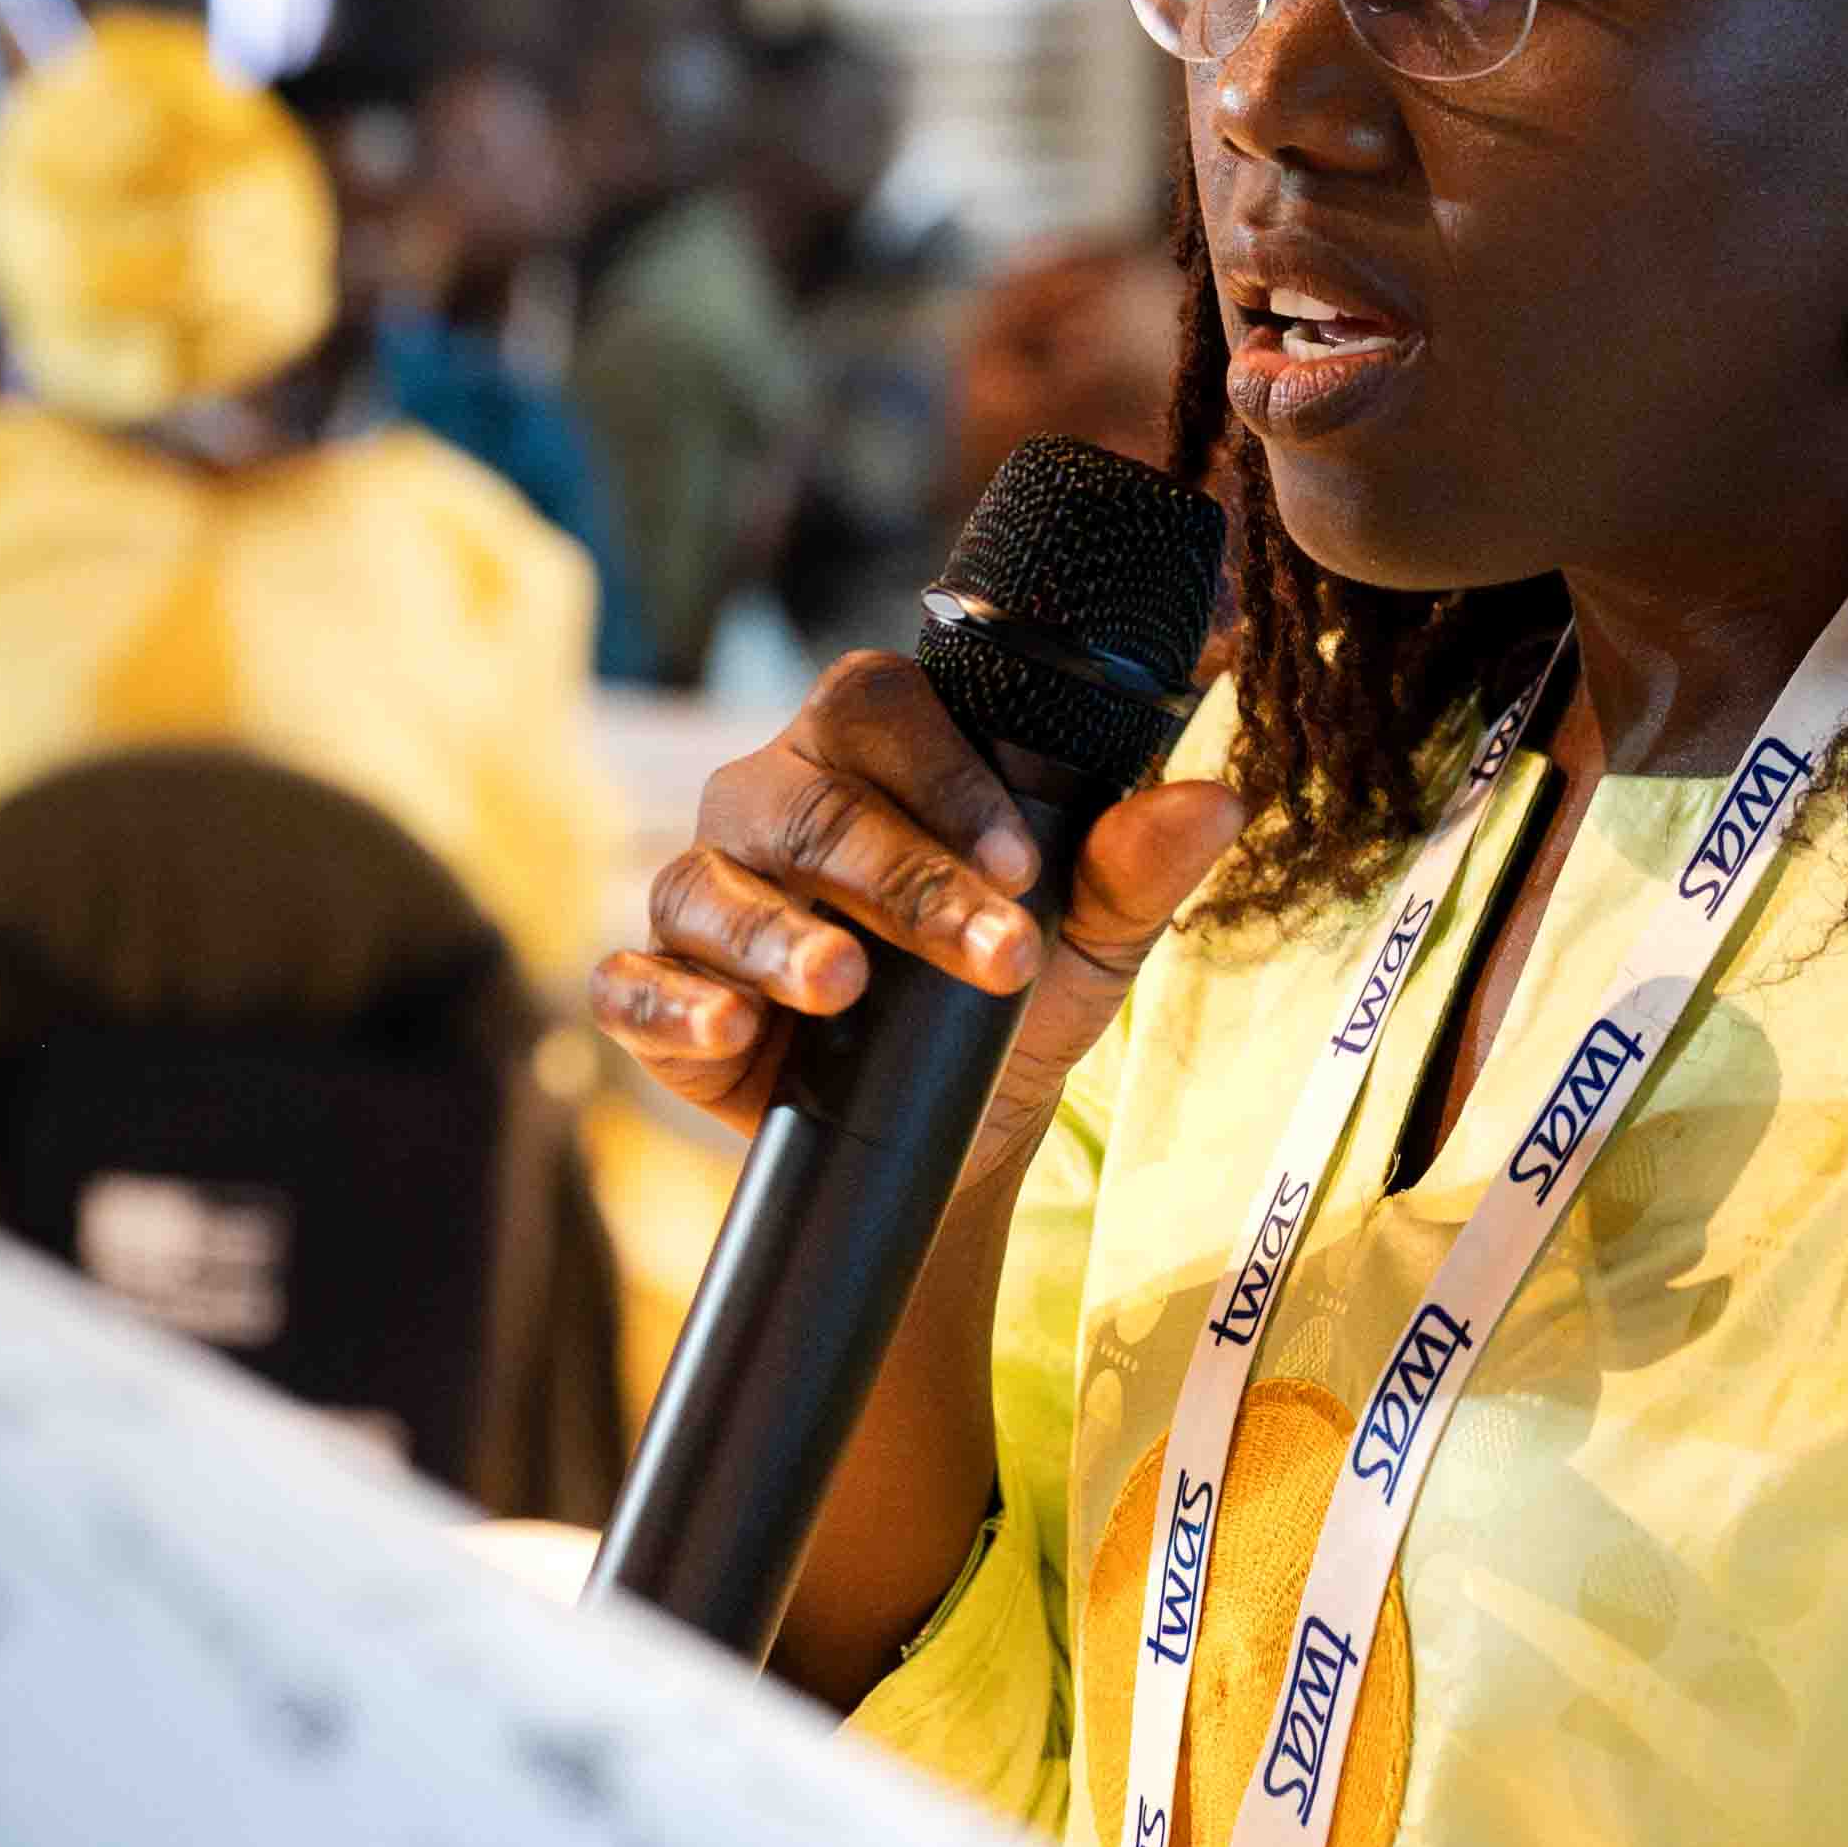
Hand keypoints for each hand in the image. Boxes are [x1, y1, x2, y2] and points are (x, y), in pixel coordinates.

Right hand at [590, 650, 1243, 1171]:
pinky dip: (671, 1008)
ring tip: (841, 985)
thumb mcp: (1092, 943)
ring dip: (774, 935)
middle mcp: (769, 808)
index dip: (944, 776)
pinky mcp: (656, 999)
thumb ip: (1137, 866)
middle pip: (802, 802)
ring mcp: (702, 899)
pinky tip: (728, 1034)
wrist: (957, 1137)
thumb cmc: (1011, 1000)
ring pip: (703, 886)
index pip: (875, 709)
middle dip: (898, 877)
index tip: (1023, 866)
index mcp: (865, 759)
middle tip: (988, 952)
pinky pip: (628, 985)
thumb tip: (1219, 800)